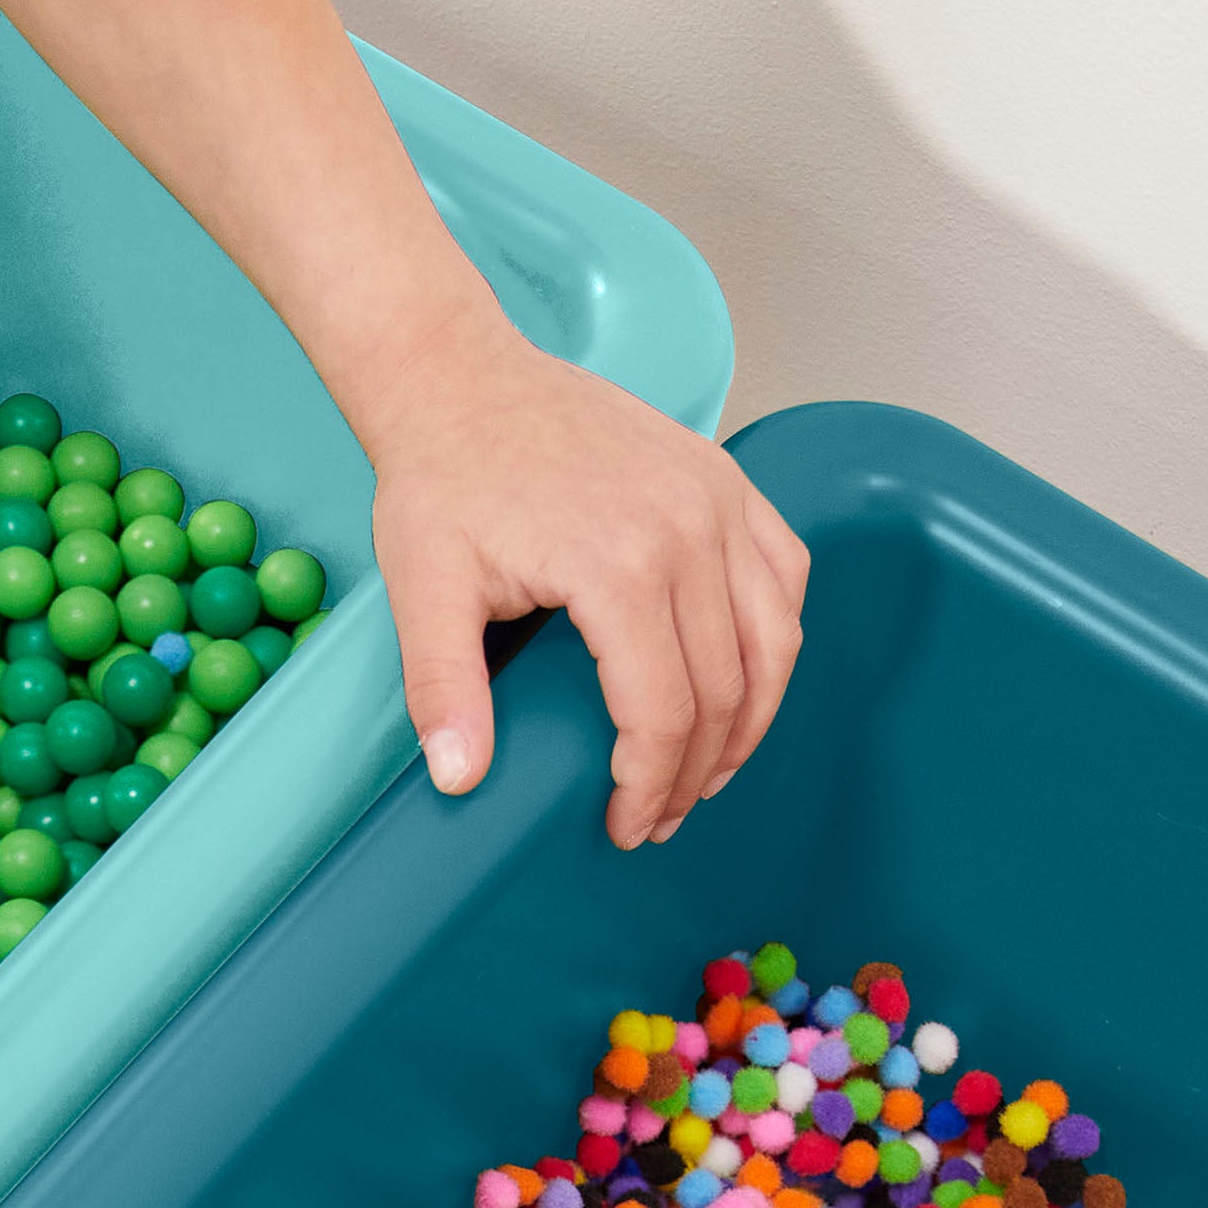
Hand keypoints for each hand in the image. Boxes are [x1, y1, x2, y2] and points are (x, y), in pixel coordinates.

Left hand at [360, 324, 807, 848]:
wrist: (463, 381)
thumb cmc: (444, 480)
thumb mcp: (424, 592)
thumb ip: (443, 690)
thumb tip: (458, 778)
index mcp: (621, 565)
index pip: (664, 712)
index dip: (649, 784)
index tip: (624, 826)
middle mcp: (689, 529)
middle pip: (725, 688)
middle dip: (696, 771)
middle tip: (658, 817)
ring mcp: (718, 497)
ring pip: (773, 638)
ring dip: (750, 719)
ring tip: (706, 772)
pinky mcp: (726, 479)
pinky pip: (783, 574)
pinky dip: (774, 640)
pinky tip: (742, 684)